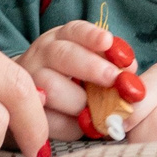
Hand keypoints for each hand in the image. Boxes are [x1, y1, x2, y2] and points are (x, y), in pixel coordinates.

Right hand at [18, 21, 126, 139]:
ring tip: (95, 110)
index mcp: (60, 39)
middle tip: (113, 78)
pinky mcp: (27, 112)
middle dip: (91, 67)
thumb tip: (129, 71)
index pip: (75, 31)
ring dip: (79, 100)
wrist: (29, 100)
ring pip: (51, 87)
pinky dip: (70, 125)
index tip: (108, 41)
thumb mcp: (87, 64)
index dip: (92, 35)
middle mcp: (41, 55)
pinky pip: (50, 119)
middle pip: (62, 55)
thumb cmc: (70, 81)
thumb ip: (109, 63)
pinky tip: (81, 126)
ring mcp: (30, 82)